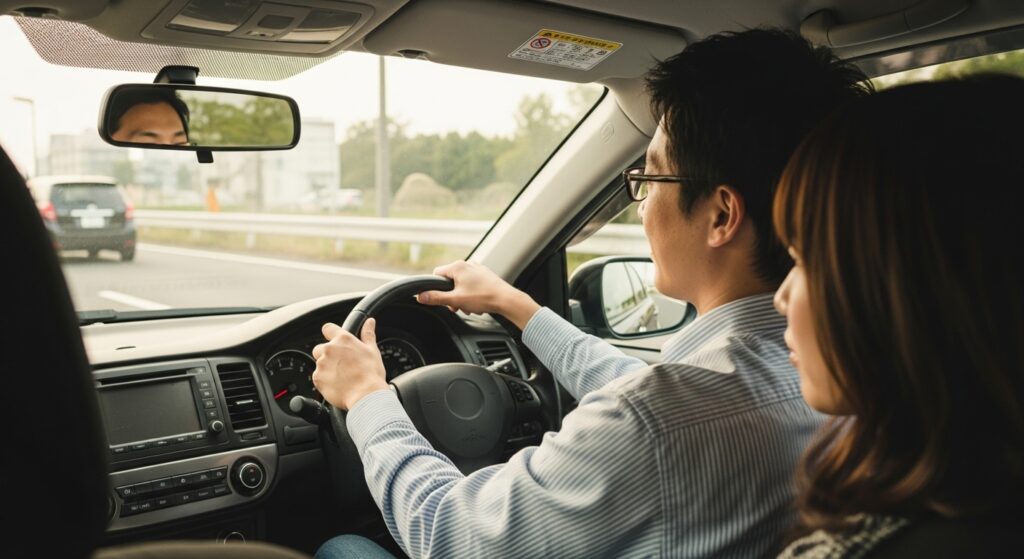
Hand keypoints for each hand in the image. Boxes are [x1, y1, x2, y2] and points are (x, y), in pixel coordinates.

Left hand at [311, 318, 388, 409]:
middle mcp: (329, 349)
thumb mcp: (372, 350)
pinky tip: (338, 385)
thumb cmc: (371, 373)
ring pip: (319, 364)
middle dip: (327, 355)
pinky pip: (318, 378)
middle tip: (342, 365)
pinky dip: (325, 381)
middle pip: (320, 349)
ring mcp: (321, 364)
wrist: (365, 395)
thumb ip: (368, 334)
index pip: (328, 328)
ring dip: (327, 369)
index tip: (334, 340)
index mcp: (343, 339)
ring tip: (342, 377)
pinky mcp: (317, 378)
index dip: (330, 334)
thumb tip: (370, 322)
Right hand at [417, 260, 540, 329]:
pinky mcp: (484, 275)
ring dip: (461, 297)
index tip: (442, 299)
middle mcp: (467, 264)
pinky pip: (471, 285)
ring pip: (461, 284)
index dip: (436, 288)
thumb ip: (436, 298)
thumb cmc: (483, 297)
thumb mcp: (455, 300)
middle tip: (457, 306)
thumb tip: (421, 296)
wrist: (506, 299)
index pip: (436, 274)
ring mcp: (477, 269)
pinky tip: (477, 304)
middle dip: (451, 296)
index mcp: (457, 266)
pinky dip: (471, 295)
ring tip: (469, 307)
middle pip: (449, 281)